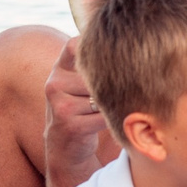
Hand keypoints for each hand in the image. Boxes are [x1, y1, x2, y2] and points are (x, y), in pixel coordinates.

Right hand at [43, 38, 114, 186]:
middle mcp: (55, 83)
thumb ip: (92, 64)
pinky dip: (112, 119)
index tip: (117, 52)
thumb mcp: (79, 83)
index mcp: (59, 69)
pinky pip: (102, 116)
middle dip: (114, 83)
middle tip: (125, 89)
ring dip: (113, 104)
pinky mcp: (69, 123)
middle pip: (97, 74)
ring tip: (114, 108)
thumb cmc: (82, 108)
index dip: (95, 47)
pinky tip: (112, 122)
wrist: (65, 145)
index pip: (76, 45)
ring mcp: (60, 104)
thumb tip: (131, 41)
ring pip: (102, 96)